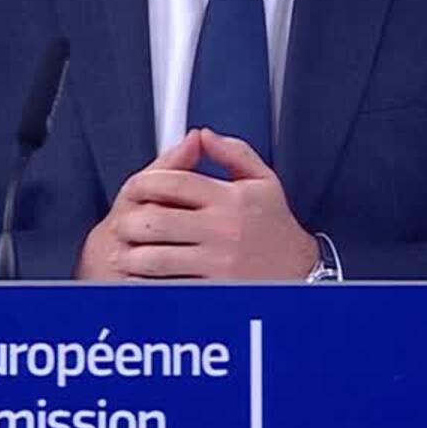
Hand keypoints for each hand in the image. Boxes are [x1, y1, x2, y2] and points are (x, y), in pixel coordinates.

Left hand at [74, 128, 317, 280]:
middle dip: (129, 222)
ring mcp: (217, 263)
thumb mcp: (263, 182)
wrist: (303, 274)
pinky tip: (142, 280)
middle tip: (122, 226)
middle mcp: (222, 229)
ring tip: (126, 254)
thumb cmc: (277, 228)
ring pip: (155, 258)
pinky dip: (148, 285)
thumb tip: (201, 135)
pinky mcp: (214, 292)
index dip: (143, 182)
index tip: (133, 189)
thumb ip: (233, 153)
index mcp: (229, 199)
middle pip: (155, 220)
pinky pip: (169, 288)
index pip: (172, 182)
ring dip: (132, 256)